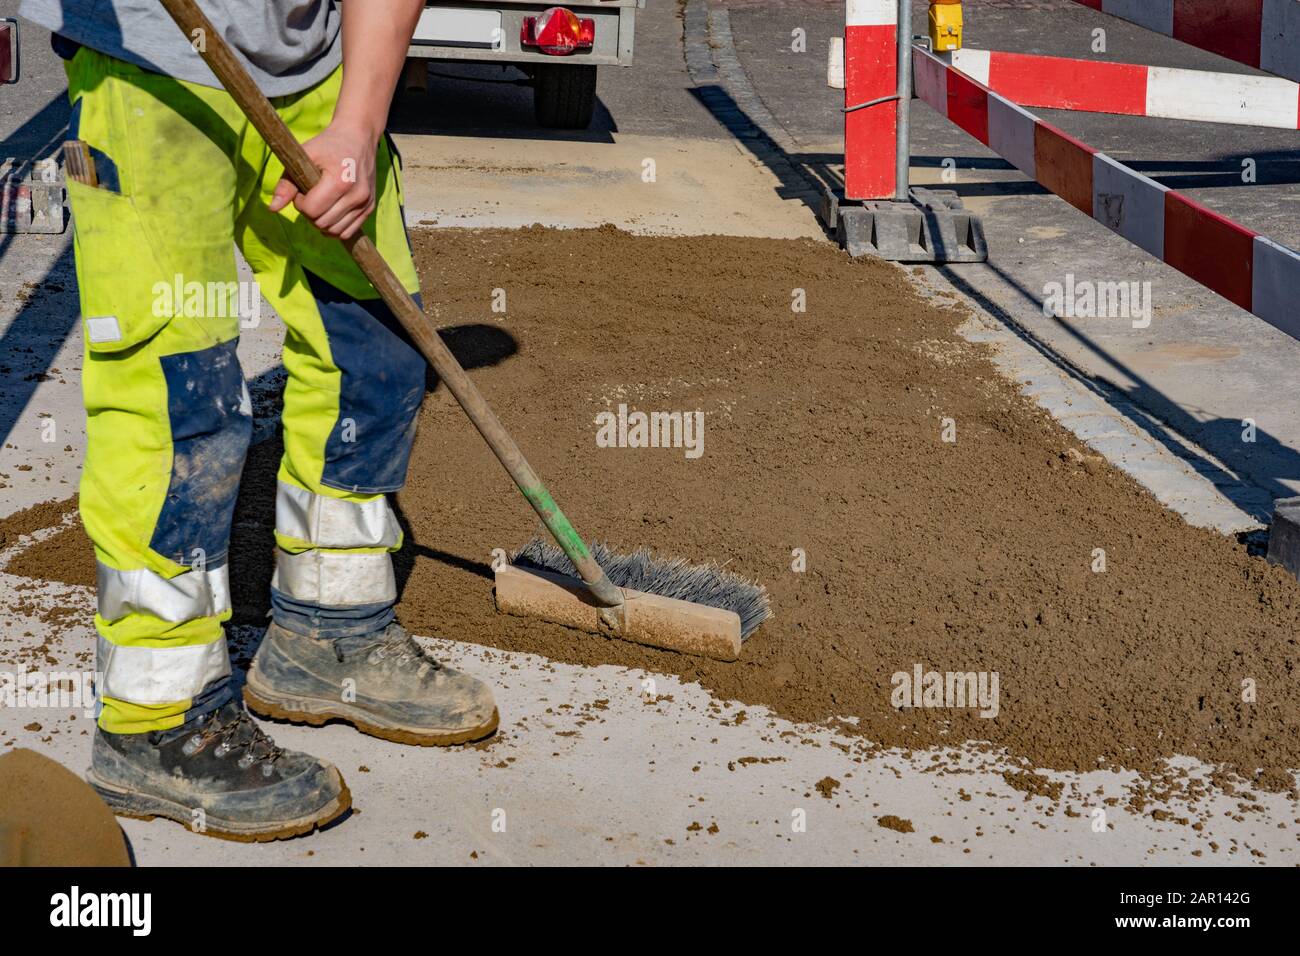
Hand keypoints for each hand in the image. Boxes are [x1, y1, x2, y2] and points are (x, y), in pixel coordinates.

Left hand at [268, 121, 378, 239]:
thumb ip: (286, 183)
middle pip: (322, 223)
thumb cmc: (328, 145)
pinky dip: (334, 228)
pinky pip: (347, 232)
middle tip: (310, 195)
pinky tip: (329, 213)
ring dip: (321, 222)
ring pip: (334, 231)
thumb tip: (273, 208)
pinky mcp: (370, 208)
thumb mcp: (304, 156)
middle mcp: (357, 195)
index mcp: (340, 181)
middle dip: (310, 212)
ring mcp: (365, 203)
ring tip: (321, 202)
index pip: (312, 210)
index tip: (302, 189)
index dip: (300, 202)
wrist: (358, 137)